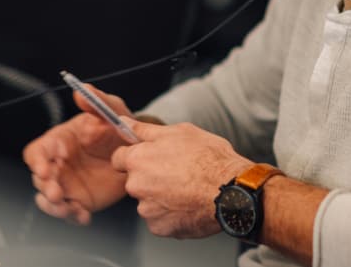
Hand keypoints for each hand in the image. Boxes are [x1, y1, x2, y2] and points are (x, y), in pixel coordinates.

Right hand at [23, 85, 133, 224]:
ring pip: (50, 199)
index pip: (37, 152)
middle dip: (45, 187)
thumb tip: (81, 92)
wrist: (138, 150)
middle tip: (57, 193)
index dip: (37, 162)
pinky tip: (84, 216)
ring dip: (54, 206)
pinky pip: (71, 212)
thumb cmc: (118, 126)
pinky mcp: (81, 200)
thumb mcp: (111, 110)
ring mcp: (69, 184)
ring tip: (68, 208)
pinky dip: (74, 216)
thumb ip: (96, 102)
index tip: (44, 170)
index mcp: (60, 142)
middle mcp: (59, 164)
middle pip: (40, 179)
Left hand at [110, 118, 251, 238]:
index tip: (147, 158)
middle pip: (135, 181)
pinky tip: (188, 204)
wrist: (231, 191)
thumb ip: (145, 130)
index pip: (118, 158)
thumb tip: (124, 122)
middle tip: (176, 173)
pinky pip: (160, 219)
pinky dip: (171, 214)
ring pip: (148, 201)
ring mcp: (147, 209)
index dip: (134, 156)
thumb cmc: (209, 159)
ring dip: (161, 197)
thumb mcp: (179, 132)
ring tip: (186, 190)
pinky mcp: (159, 228)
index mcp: (138, 159)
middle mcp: (136, 186)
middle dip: (150, 177)